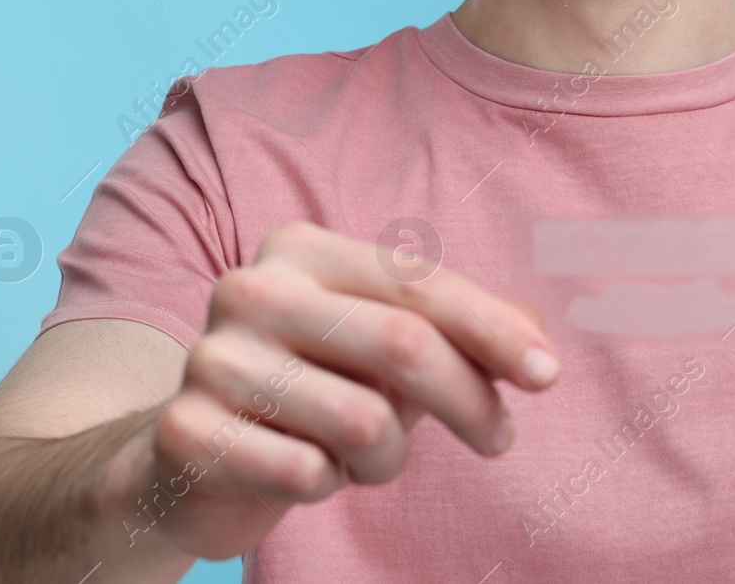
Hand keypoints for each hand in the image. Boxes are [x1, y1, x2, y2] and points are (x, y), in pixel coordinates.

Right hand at [142, 221, 560, 559]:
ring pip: (363, 422)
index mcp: (301, 250)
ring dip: (386, 457)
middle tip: (499, 441)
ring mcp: (210, 358)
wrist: (188, 454)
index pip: (419, 284)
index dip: (492, 329)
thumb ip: (460, 333)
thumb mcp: (387, 350)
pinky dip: (326, 485)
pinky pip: (305, 473)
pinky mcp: (186, 430)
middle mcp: (251, 289)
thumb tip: (537, 335)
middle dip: (469, 401)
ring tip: (361, 456)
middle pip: (403, 346)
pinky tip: (302, 471)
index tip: (547, 375)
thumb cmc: (312, 390)